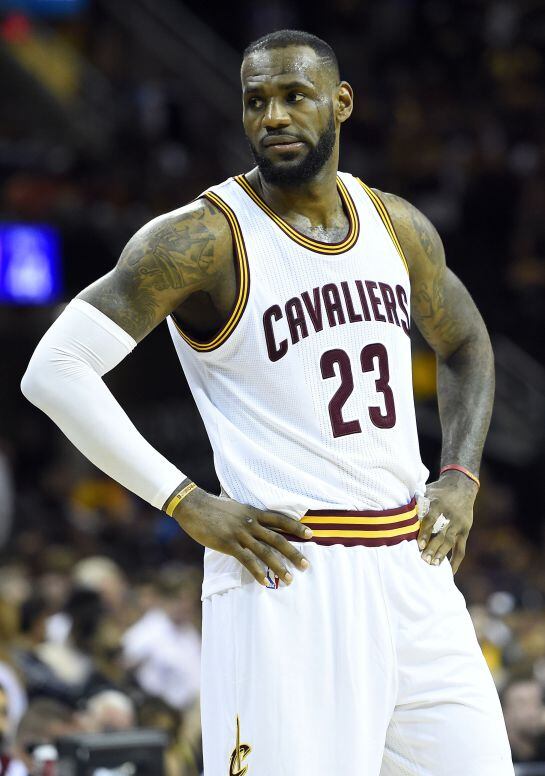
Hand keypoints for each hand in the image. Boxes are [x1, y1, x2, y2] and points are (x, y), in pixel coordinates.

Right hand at [173, 487, 311, 585]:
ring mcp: (240, 533)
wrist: (193, 506)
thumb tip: (255, 522)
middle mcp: (250, 522)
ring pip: (265, 551)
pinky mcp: (228, 543)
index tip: (310, 534)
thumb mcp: (235, 507)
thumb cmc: (213, 507)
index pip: (279, 519)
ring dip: (279, 566)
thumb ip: (247, 515)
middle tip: (306, 565)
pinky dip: (257, 571)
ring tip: (290, 579)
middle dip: (293, 552)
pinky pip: (247, 560)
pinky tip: (264, 581)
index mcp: (253, 512)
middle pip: (277, 538)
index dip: (296, 526)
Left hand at [417, 470, 477, 572]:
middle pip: (441, 534)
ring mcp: (459, 525)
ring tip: (433, 565)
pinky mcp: (465, 531)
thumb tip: (396, 513)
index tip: (419, 545)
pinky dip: (455, 561)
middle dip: (433, 548)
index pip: (431, 520)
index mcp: (438, 504)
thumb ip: (415, 504)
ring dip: (441, 555)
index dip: (425, 533)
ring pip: (450, 542)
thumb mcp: (426, 491)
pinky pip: (461, 549)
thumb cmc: (437, 491)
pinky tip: (450, 572)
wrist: (461, 486)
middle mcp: (450, 515)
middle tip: (423, 560)